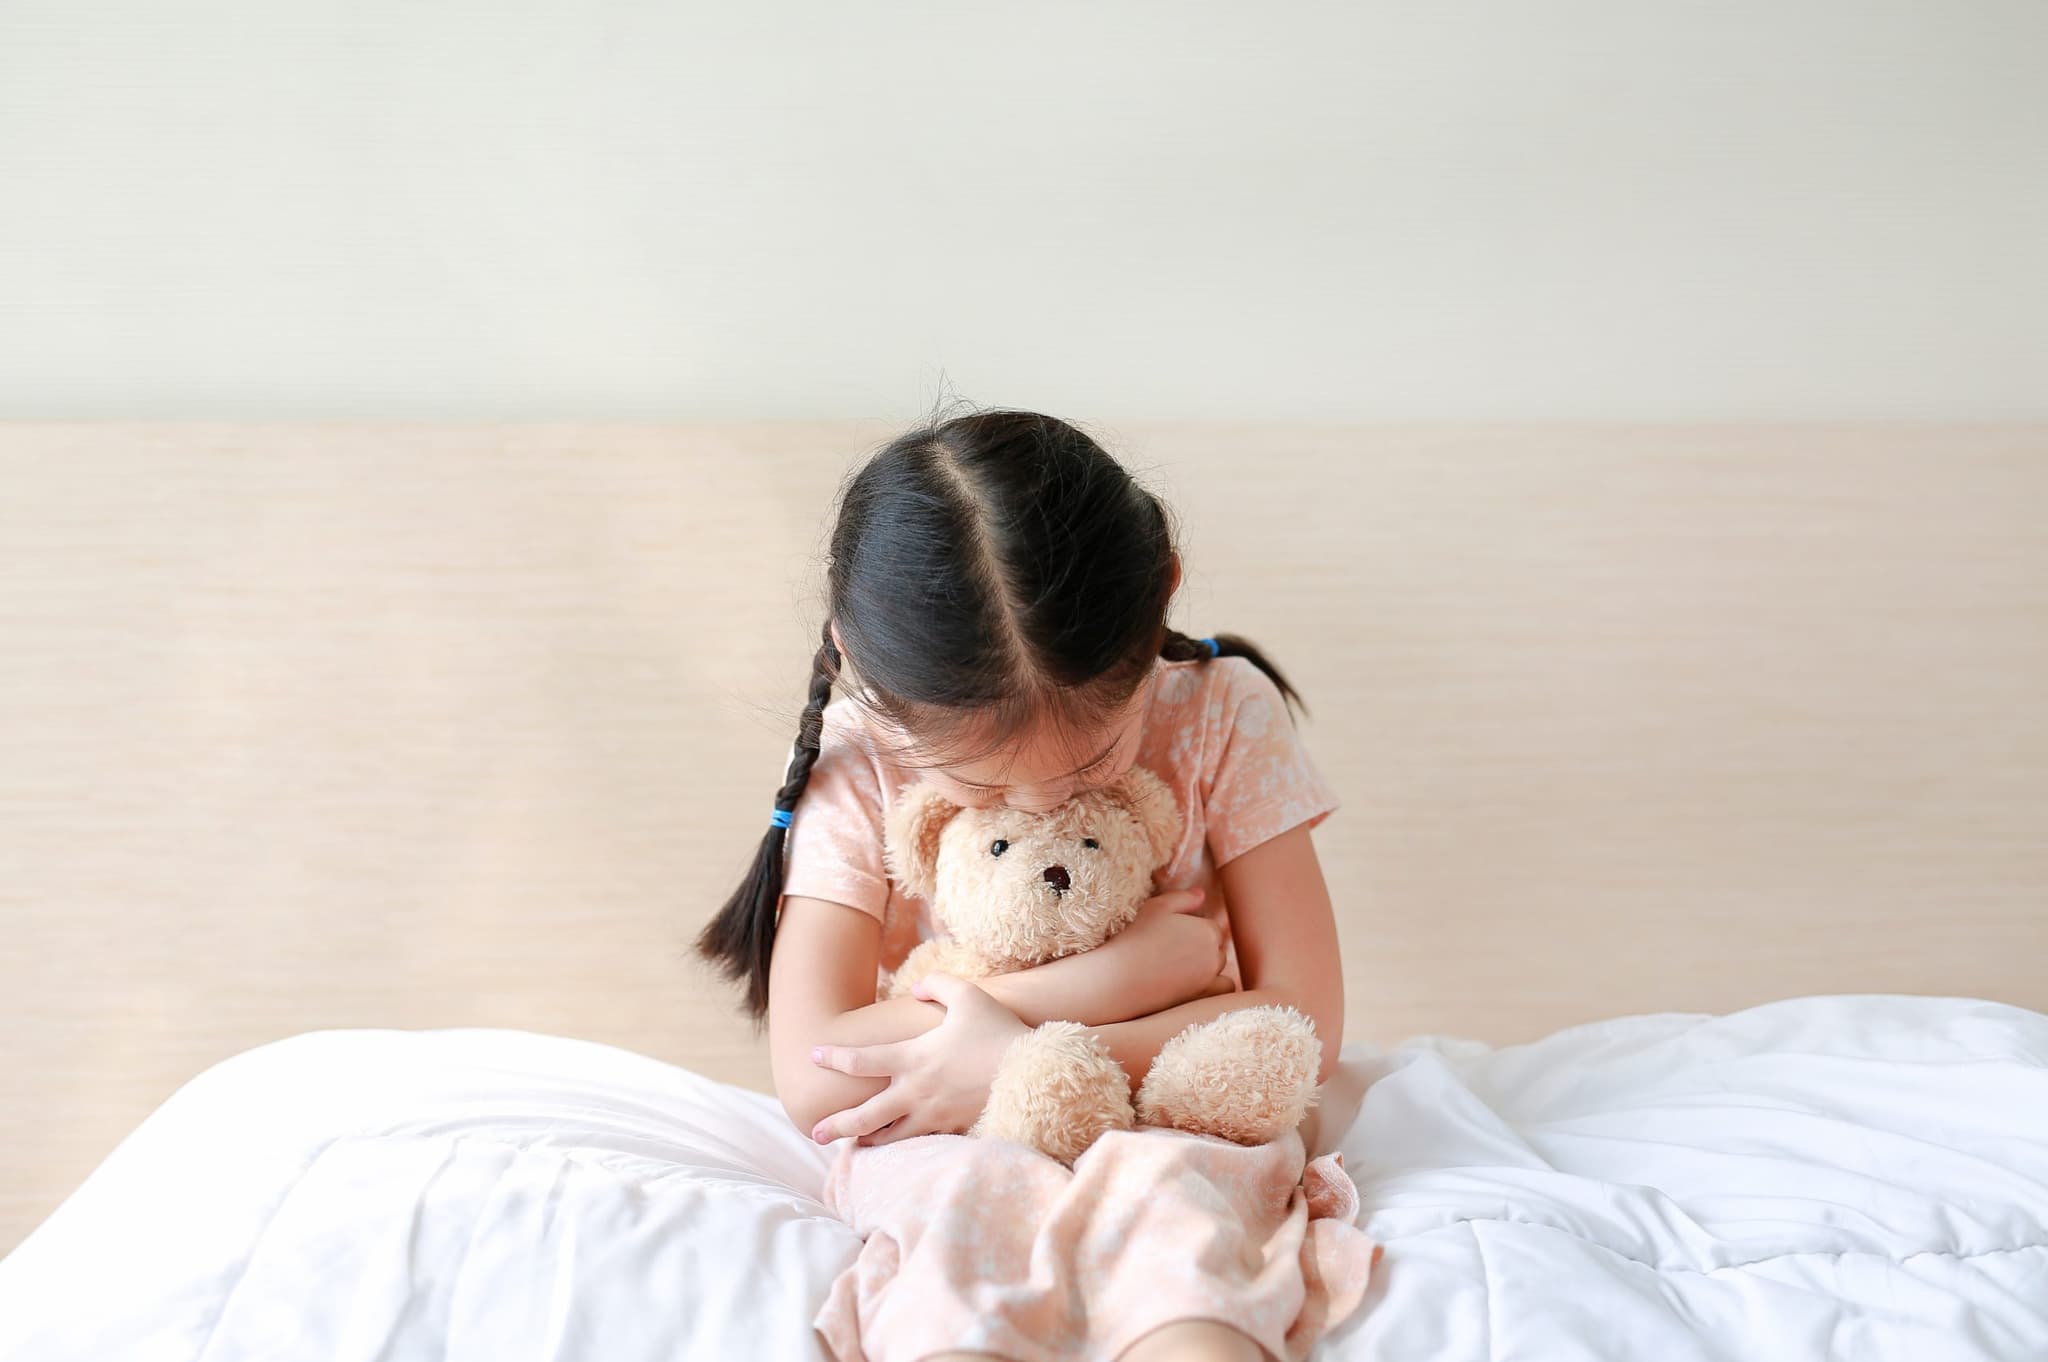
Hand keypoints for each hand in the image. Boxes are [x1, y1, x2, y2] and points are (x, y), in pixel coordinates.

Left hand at [808, 974, 1030, 1146]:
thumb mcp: (968, 995)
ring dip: (867, 1140)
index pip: (860, 1060)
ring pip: (889, 1137)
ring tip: (854, 1144)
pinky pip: (919, 1144)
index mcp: (913, 1058)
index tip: (814, 1054)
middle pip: (864, 1116)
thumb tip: (915, 988)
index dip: (833, 1057)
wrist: (1033, 1073)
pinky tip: (896, 1149)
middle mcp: (915, 1092)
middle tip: (814, 1132)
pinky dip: (902, 1147)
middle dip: (836, 1125)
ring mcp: (933, 1116)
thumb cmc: (999, 1031)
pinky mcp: (952, 1130)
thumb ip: (937, 985)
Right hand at [1114, 887, 1228, 1011]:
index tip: (1174, 935)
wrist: (1122, 977)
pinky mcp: (1203, 996)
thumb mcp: (1156, 907)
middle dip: (1201, 946)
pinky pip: (1225, 987)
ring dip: (1208, 965)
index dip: (1193, 929)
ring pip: (1219, 966)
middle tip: (1174, 950)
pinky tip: (1201, 983)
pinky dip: (1218, 984)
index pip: (1211, 927)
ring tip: (1181, 967)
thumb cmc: (1137, 938)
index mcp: (1207, 930)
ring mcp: (1210, 978)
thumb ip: (1183, 898)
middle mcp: (1214, 954)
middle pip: (1217, 946)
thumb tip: (1201, 894)